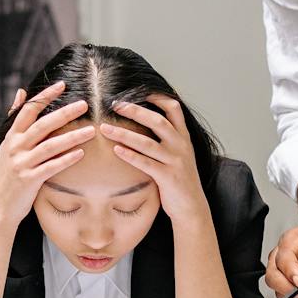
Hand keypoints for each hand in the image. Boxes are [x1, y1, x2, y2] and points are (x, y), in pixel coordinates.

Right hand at [0, 82, 95, 224]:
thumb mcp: (7, 145)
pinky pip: (51, 167)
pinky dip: (66, 159)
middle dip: (64, 113)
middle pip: (42, 125)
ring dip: (72, 137)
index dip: (44, 96)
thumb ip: (15, 120)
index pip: (28, 110)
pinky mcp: (28, 180)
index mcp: (11, 137)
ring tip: (90, 130)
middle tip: (84, 104)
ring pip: (49, 145)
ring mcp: (21, 164)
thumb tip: (21, 92)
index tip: (62, 85)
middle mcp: (15, 147)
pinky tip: (81, 153)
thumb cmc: (7, 175)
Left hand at [99, 97, 206, 225]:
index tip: (139, 90)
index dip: (157, 97)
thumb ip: (166, 139)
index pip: (174, 108)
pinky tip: (116, 150)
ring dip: (124, 134)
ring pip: (148, 143)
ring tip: (105, 128)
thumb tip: (144, 123)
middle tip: (115, 104)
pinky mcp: (168, 177)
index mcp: (183, 137)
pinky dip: (130, 156)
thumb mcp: (178, 154)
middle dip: (135, 111)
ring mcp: (175, 161)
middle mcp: (181, 145)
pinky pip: (146, 163)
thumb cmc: (179, 179)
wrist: (192, 207)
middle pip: (158, 121)